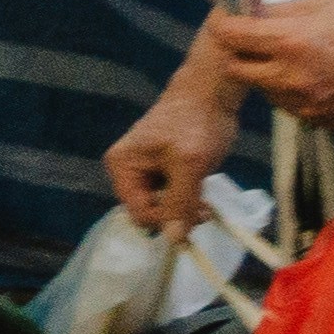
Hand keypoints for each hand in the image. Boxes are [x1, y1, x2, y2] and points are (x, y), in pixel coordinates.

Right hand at [105, 68, 237, 239]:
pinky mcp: (163, 169)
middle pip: (148, 210)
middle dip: (176, 213)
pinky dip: (187, 197)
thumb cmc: (196, 123)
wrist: (211, 92)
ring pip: (162, 205)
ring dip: (185, 207)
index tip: (196, 212)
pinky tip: (201, 187)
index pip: (138, 212)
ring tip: (206, 197)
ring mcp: (145, 170)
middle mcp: (127, 170)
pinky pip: (171, 195)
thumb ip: (180, 202)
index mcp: (122, 166)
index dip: (166, 219)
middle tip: (205, 208)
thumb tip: (174, 240)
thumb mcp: (190, 164)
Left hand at [204, 0, 333, 126]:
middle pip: (236, 68)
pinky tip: (316, 76)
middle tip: (258, 40)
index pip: (229, 36)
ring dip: (267, 74)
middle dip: (242, 53)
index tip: (231, 20)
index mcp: (289, 41)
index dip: (226, 25)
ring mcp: (303, 103)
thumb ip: (284, 9)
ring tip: (295, 58)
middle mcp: (289, 77)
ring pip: (263, 90)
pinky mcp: (318, 119)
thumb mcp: (328, 3)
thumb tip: (254, 8)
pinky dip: (292, 91)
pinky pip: (290, 105)